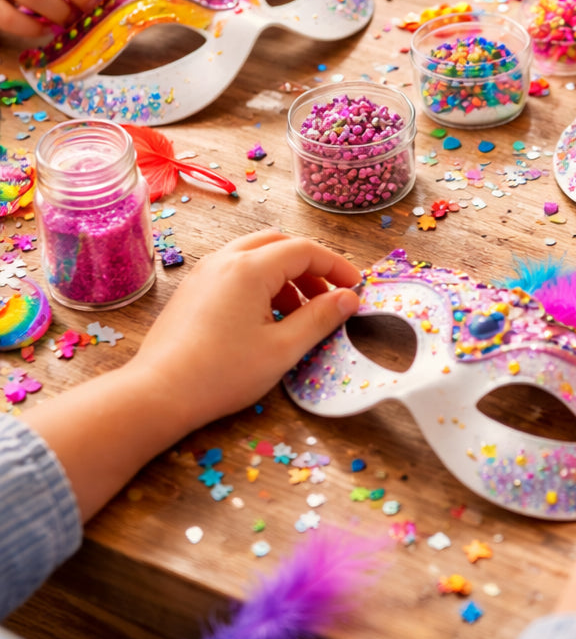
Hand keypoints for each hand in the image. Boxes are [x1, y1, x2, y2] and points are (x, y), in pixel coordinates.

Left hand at [126, 230, 360, 432]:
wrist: (157, 394)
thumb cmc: (221, 374)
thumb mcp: (282, 349)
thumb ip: (320, 319)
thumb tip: (348, 299)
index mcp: (249, 268)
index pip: (304, 250)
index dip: (336, 266)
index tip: (355, 287)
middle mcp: (225, 260)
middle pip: (280, 244)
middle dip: (311, 267)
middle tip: (330, 297)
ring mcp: (205, 273)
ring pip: (257, 256)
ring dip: (286, 276)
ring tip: (300, 314)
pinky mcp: (193, 290)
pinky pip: (236, 271)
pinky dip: (262, 284)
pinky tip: (267, 319)